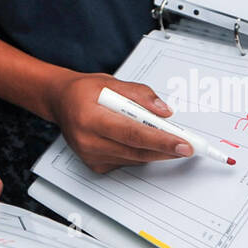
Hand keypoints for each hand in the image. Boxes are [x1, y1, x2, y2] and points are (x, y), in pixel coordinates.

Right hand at [49, 73, 190, 173]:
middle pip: (136, 150)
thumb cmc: (83, 91)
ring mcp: (90, 156)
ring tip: (169, 140)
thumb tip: (164, 111)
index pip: (132, 133)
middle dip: (165, 149)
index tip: (183, 144)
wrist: (60, 102)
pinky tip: (140, 140)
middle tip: (187, 146)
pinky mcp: (95, 165)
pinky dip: (139, 152)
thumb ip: (140, 95)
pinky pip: (127, 161)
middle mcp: (88, 140)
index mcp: (90, 118)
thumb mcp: (110, 82)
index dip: (161, 140)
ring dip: (155, 151)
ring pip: (134, 158)